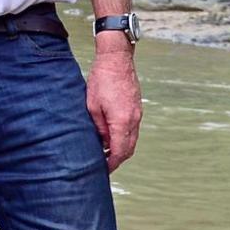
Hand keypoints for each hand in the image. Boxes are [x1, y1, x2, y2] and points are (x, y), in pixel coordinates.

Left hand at [85, 46, 141, 172]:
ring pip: (132, 139)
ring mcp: (137, 113)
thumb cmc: (102, 80)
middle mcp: (133, 120)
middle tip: (104, 165)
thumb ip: (98, 128)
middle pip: (128, 149)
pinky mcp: (136, 107)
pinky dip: (124, 137)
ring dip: (121, 148)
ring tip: (106, 151)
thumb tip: (101, 143)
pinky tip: (112, 135)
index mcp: (122, 121)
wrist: (116, 59)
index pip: (119, 152)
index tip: (103, 170)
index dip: (111, 164)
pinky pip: (133, 129)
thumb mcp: (92, 106)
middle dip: (117, 159)